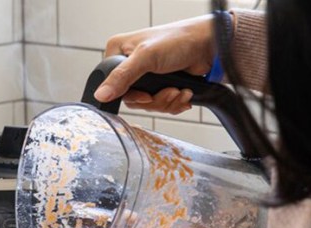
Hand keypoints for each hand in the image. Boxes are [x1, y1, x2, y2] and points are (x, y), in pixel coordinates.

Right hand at [96, 15, 216, 113]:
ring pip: (148, 104)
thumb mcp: (146, 57)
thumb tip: (100, 95)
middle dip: (154, 100)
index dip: (130, 94)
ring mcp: (146, 75)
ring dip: (167, 101)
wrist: (210, 46)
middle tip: (169, 91)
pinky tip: (183, 92)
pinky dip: (174, 103)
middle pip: (132, 98)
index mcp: (119, 51)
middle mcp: (130, 64)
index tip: (145, 95)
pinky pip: (161, 105)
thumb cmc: (179, 40)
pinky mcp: (161, 84)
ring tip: (179, 90)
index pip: (112, 84)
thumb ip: (122, 76)